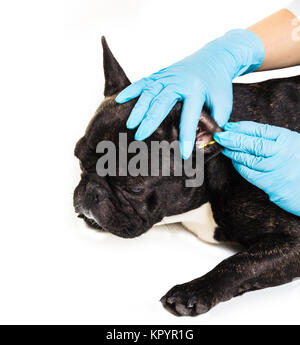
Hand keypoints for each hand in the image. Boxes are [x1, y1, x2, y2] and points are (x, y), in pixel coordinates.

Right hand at [116, 29, 263, 158]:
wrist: (215, 57)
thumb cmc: (218, 84)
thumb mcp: (224, 103)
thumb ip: (216, 123)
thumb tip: (206, 143)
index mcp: (196, 90)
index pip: (189, 117)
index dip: (186, 137)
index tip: (183, 154)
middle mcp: (179, 81)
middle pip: (161, 103)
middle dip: (150, 121)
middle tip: (141, 136)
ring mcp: (167, 76)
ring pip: (149, 93)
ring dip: (138, 109)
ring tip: (130, 125)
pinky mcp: (160, 74)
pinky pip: (143, 82)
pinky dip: (131, 91)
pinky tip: (119, 100)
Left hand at [214, 121, 299, 215]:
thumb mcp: (296, 147)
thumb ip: (278, 142)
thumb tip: (252, 136)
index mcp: (290, 139)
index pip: (261, 130)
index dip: (242, 127)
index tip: (230, 125)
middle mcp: (283, 152)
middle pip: (252, 143)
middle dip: (233, 138)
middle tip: (219, 134)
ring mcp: (277, 168)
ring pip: (248, 158)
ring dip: (233, 152)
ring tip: (223, 146)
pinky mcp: (272, 184)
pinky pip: (250, 173)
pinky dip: (240, 166)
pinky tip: (234, 161)